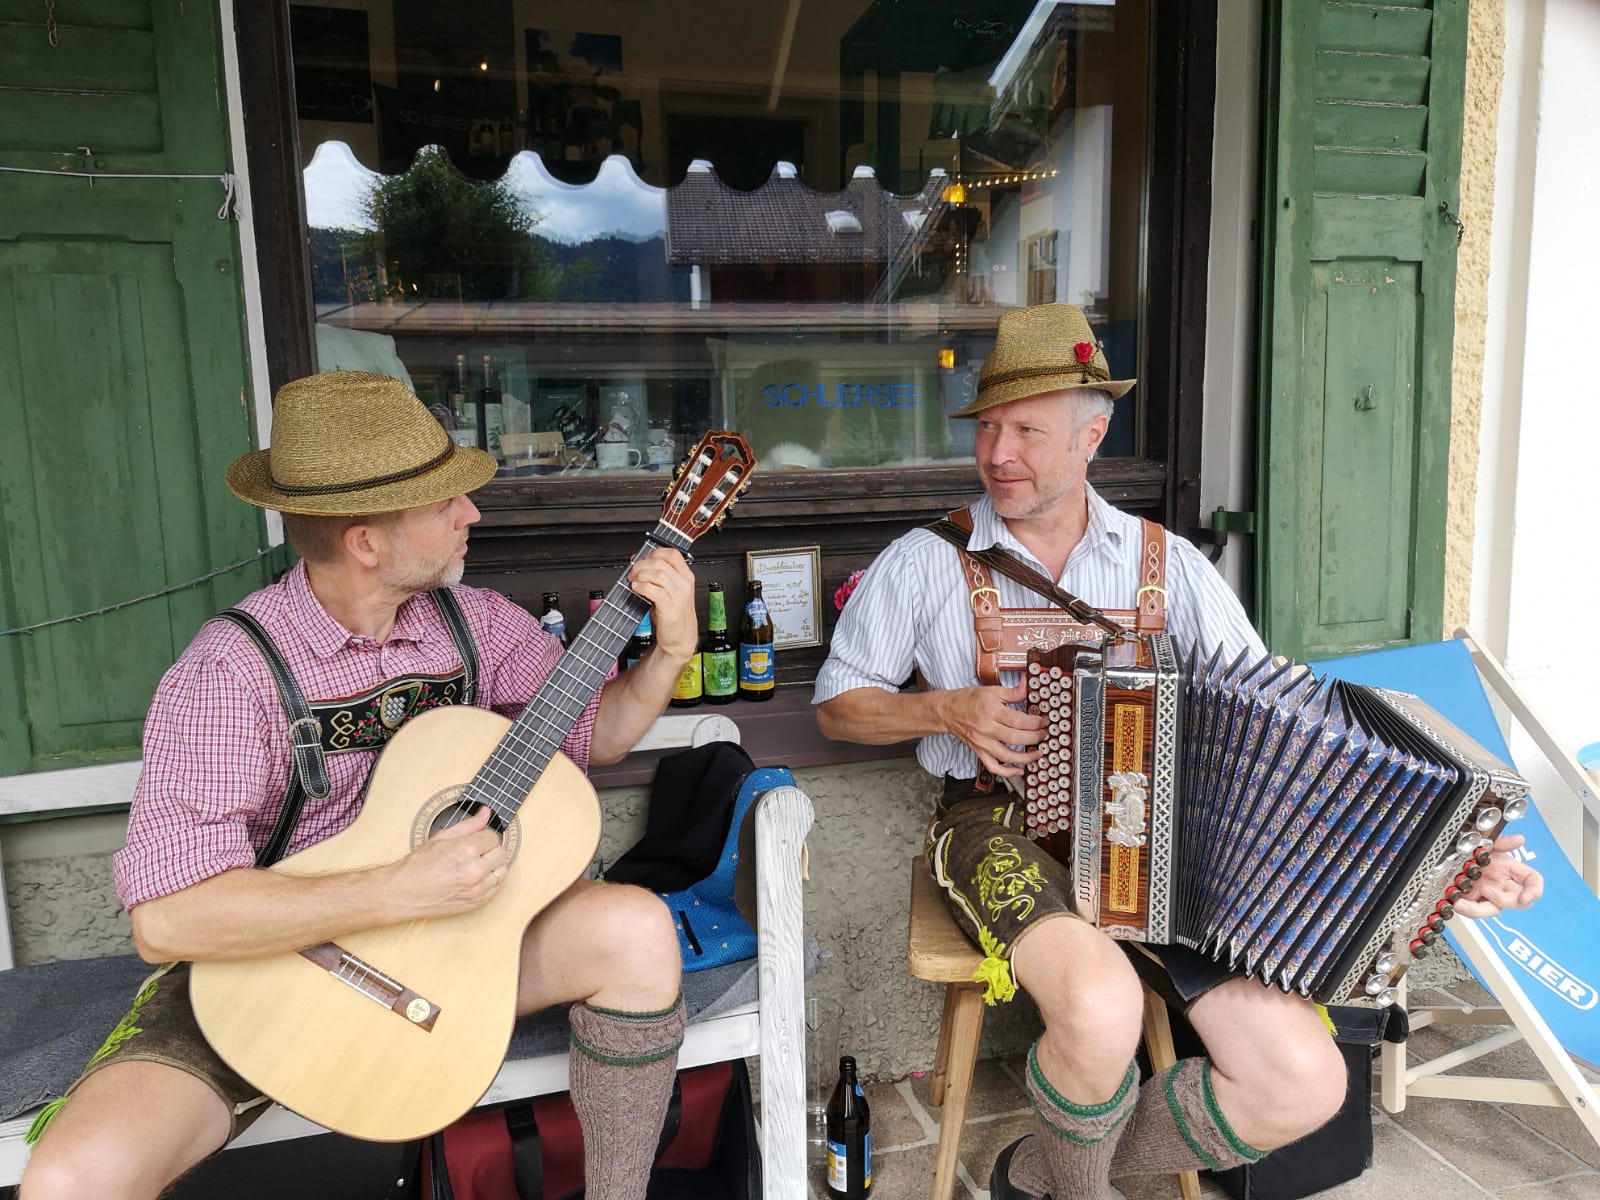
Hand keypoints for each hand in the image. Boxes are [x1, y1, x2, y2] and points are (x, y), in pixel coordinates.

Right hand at [390, 805, 508, 918]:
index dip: (483, 836)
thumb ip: (469, 824)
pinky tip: (476, 878)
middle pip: (501, 853)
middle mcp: (474, 870)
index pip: (493, 836)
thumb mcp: (442, 837)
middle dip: (490, 849)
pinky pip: (496, 888)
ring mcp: (476, 889)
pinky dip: (490, 882)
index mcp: (466, 850)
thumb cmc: (418, 866)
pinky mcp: (476, 903)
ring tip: (475, 865)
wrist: (404, 892)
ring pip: (502, 871)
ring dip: (492, 866)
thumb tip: (485, 812)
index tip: (476, 839)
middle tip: (476, 852)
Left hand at [628, 548, 696, 659]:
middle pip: (660, 562)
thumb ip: (656, 577)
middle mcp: (684, 584)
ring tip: (633, 582)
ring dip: (641, 575)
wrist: (679, 639)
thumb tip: (636, 562)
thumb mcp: (669, 592)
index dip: (653, 553)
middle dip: (641, 565)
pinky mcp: (671, 609)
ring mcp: (679, 596)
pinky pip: (655, 591)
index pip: (671, 553)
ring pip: (658, 574)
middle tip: (632, 574)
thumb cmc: (672, 616)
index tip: (641, 560)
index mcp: (686, 576)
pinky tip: (637, 590)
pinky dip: (642, 587)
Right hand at [940, 681, 1044, 777]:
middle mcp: (987, 728)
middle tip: (1045, 734)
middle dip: (1035, 737)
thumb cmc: (968, 699)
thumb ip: (1013, 692)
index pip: (1019, 720)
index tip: (1044, 721)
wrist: (948, 711)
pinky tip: (1019, 770)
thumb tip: (1028, 685)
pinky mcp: (979, 752)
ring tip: (1038, 753)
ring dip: (1026, 757)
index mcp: (992, 711)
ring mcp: (983, 743)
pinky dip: (1007, 772)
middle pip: (1016, 738)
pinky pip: (993, 767)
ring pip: (1007, 756)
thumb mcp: (992, 691)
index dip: (1035, 722)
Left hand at [1454, 833, 1544, 918]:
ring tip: (1465, 901)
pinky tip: (1458, 903)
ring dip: (1483, 909)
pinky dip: (1468, 910)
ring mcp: (1487, 895)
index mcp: (1509, 870)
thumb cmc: (1470, 850)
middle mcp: (1501, 885)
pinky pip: (1476, 912)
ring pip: (1495, 910)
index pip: (1533, 881)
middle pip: (1518, 902)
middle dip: (1505, 900)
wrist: (1447, 856)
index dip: (1535, 891)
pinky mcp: (1473, 901)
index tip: (1526, 897)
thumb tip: (1518, 839)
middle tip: (1487, 890)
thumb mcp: (1485, 843)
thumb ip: (1501, 841)